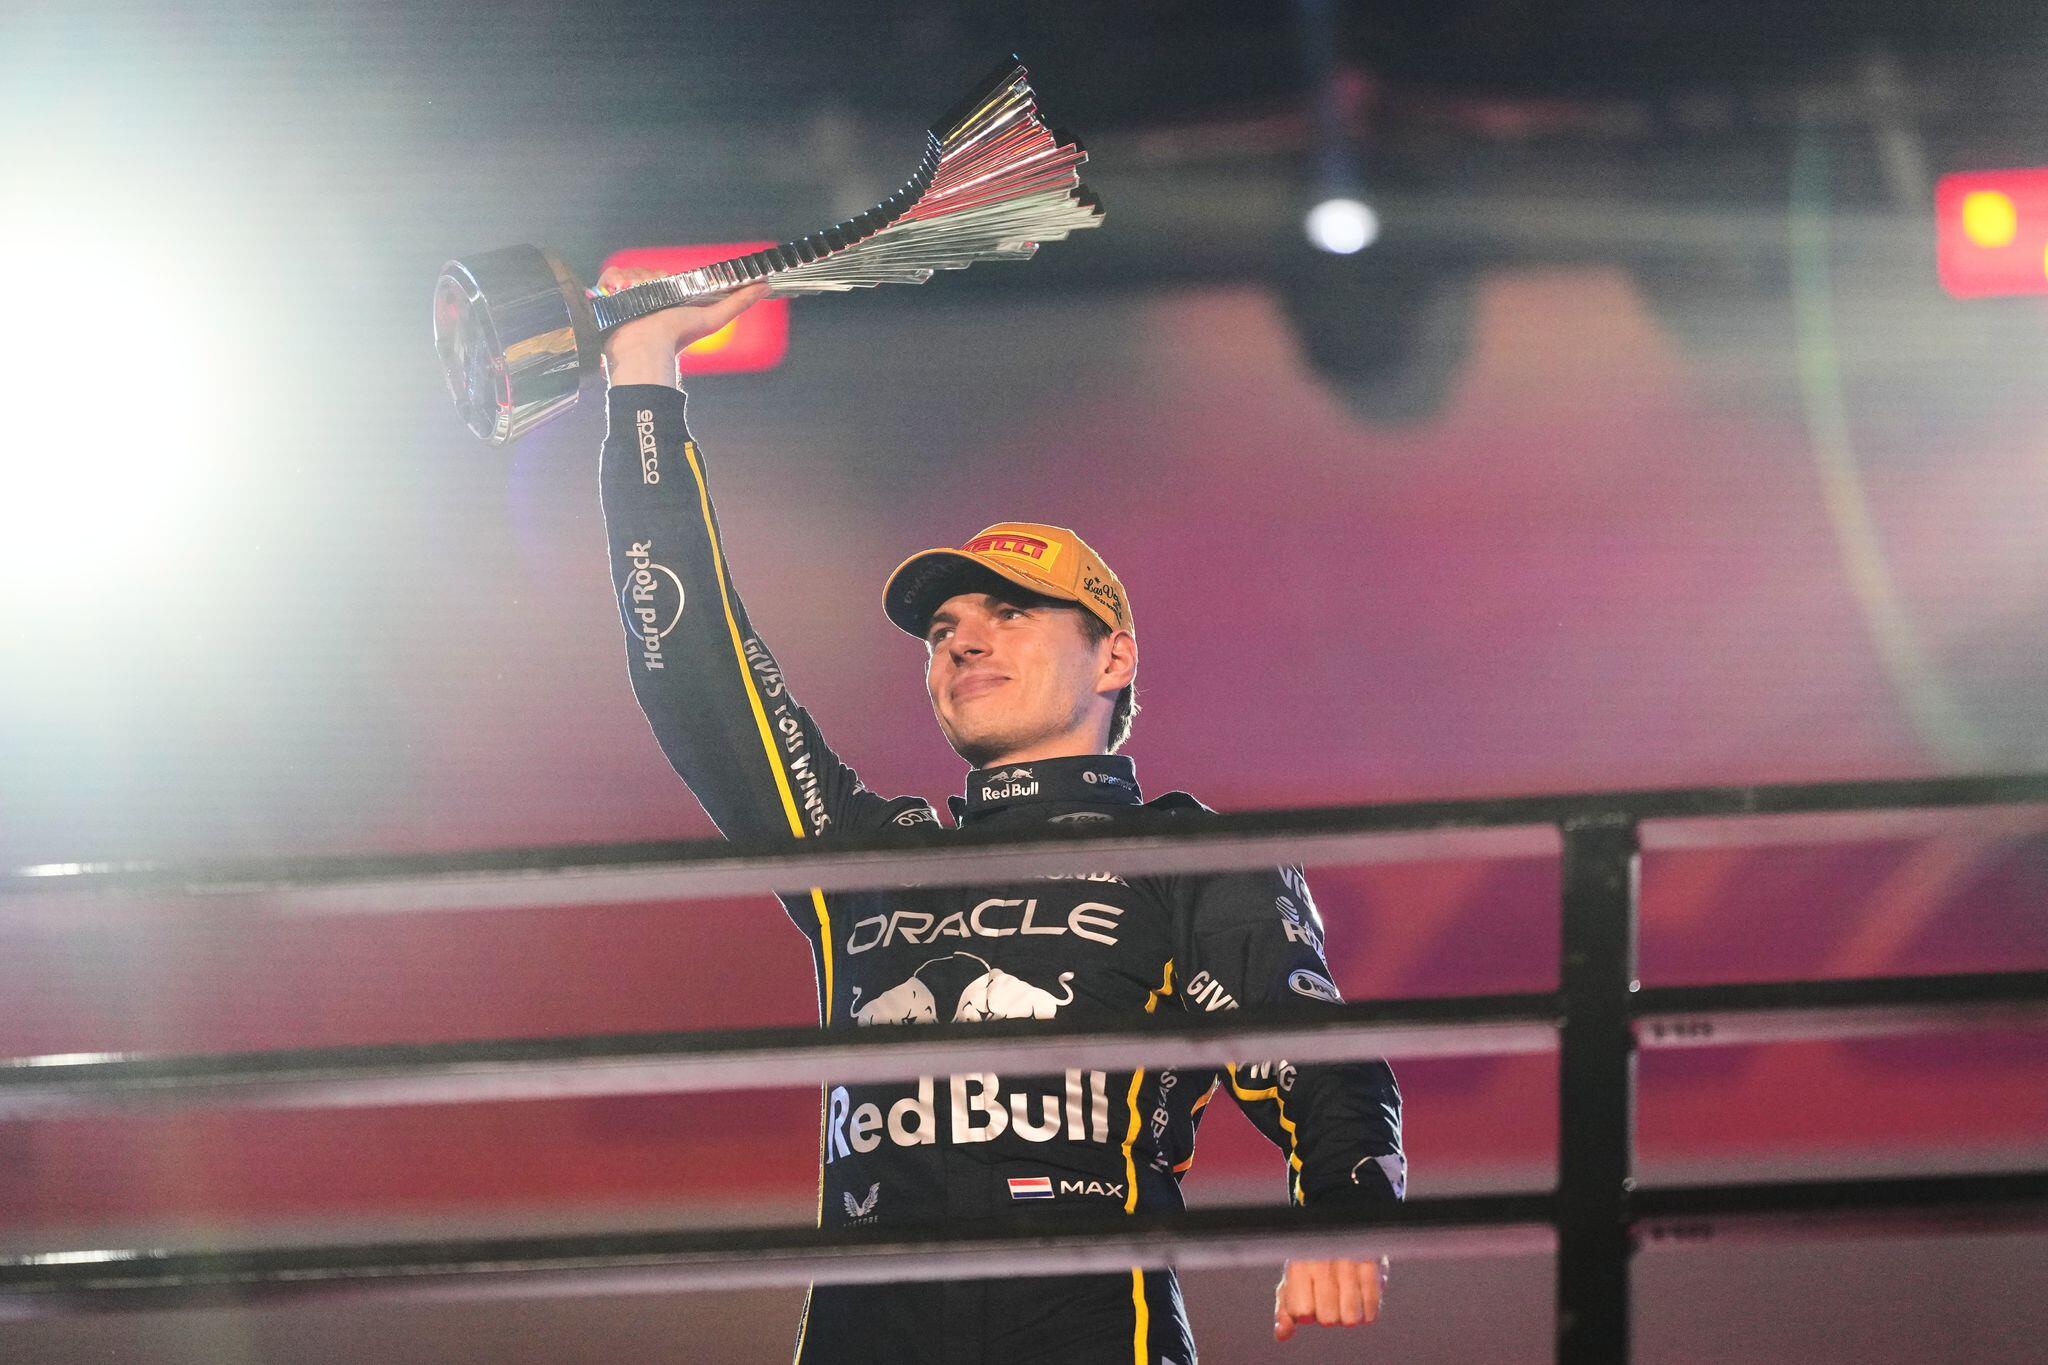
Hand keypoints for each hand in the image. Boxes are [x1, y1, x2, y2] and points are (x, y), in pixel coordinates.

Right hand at [596, 267, 770, 386]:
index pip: (663, 274)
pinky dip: (613, 280)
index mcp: (665, 298)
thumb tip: (765, 286)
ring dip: (633, 282)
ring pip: (630, 271)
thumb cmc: (678, 337)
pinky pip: (610, 273)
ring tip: (636, 302)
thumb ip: (739, 303)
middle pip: (647, 271)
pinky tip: (619, 293)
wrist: (646, 348)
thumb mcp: (714, 318)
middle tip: (653, 300)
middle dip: (651, 281)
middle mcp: (644, 296)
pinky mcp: (607, 294)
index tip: (667, 288)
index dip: (665, 278)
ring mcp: (624, 295)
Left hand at [1273, 1257, 1383, 1341]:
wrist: (1343, 1228)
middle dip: (1329, 1314)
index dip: (1306, 1312)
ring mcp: (1349, 1263)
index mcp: (1299, 1264)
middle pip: (1327, 1319)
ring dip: (1349, 1314)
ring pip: (1350, 1318)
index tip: (1310, 1296)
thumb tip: (1282, 1334)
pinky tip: (1361, 1295)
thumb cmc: (1314, 1258)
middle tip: (1330, 1296)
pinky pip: (1371, 1309)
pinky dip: (1367, 1310)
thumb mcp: (1294, 1278)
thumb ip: (1285, 1308)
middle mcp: (1323, 1262)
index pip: (1301, 1312)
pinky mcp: (1373, 1266)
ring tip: (1346, 1296)